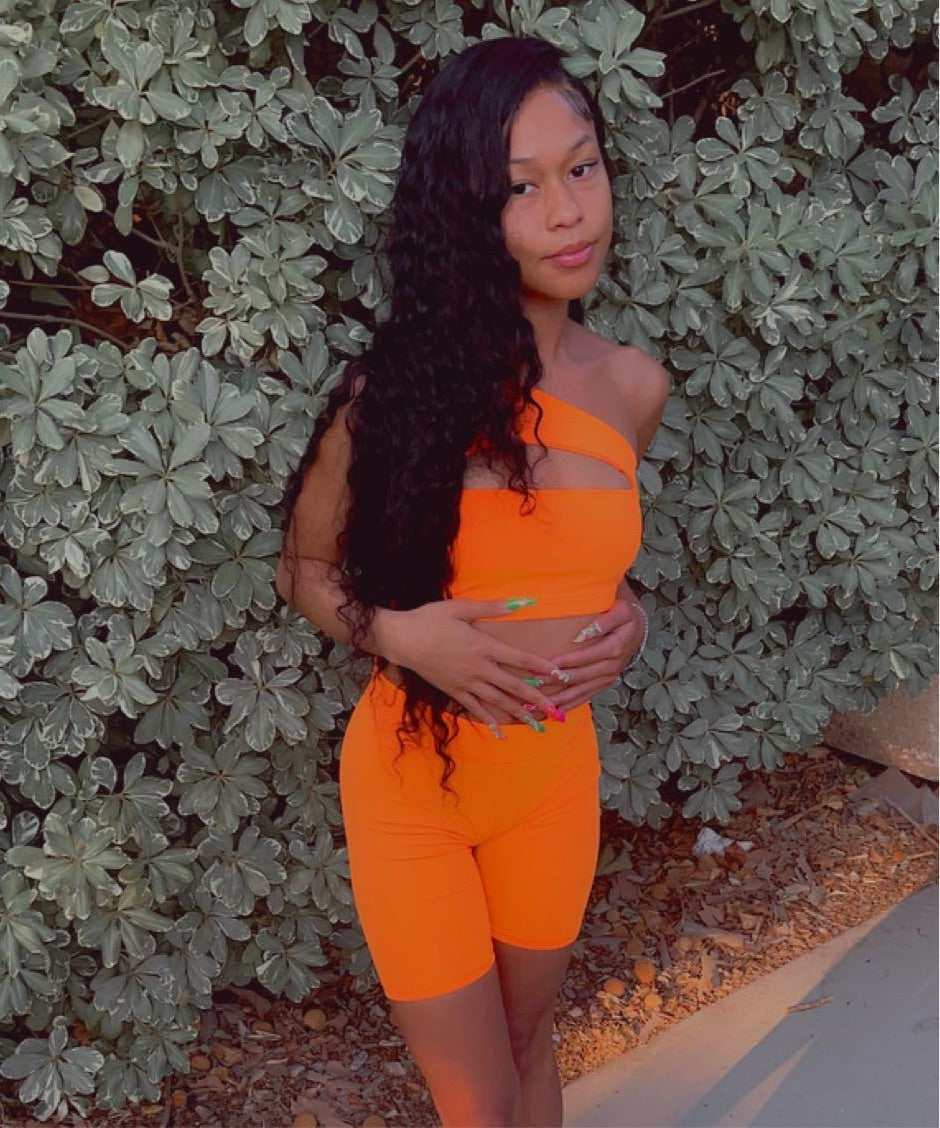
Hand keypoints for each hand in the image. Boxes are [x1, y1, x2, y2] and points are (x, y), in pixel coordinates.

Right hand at [377, 598, 564, 729]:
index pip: (520, 659)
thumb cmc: (430, 619)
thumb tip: (521, 602)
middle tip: (556, 711)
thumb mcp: (461, 608)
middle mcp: (479, 668)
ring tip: (537, 724)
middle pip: (514, 686)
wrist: (402, 639)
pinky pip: (476, 709)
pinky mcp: (454, 692)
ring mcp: (466, 683)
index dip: (541, 667)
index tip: (559, 675)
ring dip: (519, 713)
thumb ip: (492, 607)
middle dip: (537, 699)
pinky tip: (501, 732)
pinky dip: (489, 721)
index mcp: (484, 646)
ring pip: (498, 701)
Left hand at [535, 598, 647, 717]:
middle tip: (537, 684)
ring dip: (562, 699)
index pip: (588, 657)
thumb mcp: (620, 611)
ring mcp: (608, 677)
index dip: (569, 662)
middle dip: (559, 682)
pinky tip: (557, 711)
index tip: (549, 665)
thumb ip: (603, 622)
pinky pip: (587, 696)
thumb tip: (582, 634)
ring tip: (542, 704)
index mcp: (614, 648)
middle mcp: (612, 666)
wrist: (637, 626)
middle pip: (583, 677)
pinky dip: (572, 704)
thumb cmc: (625, 615)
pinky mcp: (604, 683)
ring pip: (583, 691)